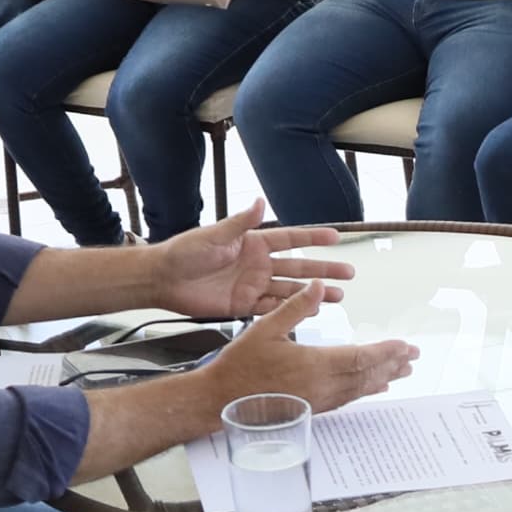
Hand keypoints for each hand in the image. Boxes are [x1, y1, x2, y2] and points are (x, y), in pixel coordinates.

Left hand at [149, 200, 357, 317]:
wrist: (164, 279)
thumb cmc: (184, 252)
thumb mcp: (214, 235)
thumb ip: (240, 223)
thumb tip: (260, 201)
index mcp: (252, 241)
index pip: (291, 238)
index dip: (313, 237)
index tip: (336, 236)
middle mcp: (257, 263)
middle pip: (298, 267)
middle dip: (323, 270)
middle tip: (348, 273)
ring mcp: (253, 285)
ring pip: (291, 290)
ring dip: (314, 293)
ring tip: (337, 296)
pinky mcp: (244, 305)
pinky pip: (274, 308)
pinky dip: (292, 309)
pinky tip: (311, 310)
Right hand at [194, 277, 414, 415]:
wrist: (221, 401)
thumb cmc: (240, 364)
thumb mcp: (265, 328)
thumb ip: (295, 307)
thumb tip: (318, 285)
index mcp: (314, 365)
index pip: (361, 357)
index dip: (386, 351)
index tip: (405, 345)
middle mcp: (322, 386)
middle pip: (367, 375)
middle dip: (393, 364)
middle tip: (415, 357)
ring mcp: (319, 400)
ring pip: (360, 390)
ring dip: (383, 378)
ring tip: (403, 371)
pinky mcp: (312, 409)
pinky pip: (347, 399)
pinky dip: (365, 391)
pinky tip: (373, 387)